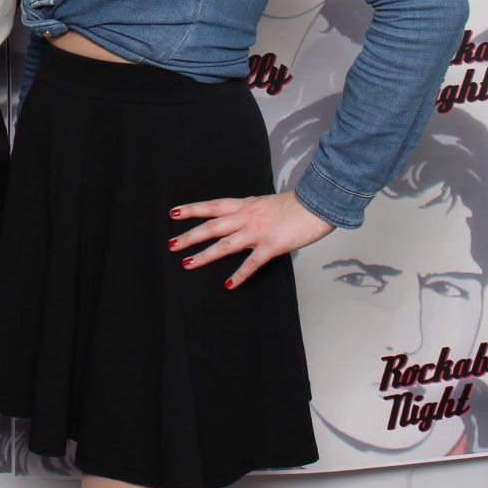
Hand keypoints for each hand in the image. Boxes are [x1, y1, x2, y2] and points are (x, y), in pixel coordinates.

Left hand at [168, 191, 335, 289]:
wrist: (316, 205)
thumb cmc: (295, 205)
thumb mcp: (266, 202)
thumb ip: (250, 210)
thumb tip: (238, 216)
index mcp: (245, 204)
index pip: (212, 206)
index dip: (192, 209)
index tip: (174, 213)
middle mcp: (247, 217)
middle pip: (212, 227)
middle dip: (190, 236)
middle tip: (171, 244)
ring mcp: (257, 232)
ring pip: (224, 244)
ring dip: (204, 255)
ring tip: (187, 263)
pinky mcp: (271, 246)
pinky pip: (251, 263)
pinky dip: (238, 275)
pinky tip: (228, 285)